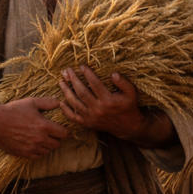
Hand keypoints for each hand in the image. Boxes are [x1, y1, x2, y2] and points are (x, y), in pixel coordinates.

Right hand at [0, 97, 68, 159]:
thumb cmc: (13, 110)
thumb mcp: (31, 102)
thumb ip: (47, 102)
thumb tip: (59, 103)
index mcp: (44, 126)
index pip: (63, 133)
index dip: (64, 131)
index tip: (61, 129)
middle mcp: (40, 139)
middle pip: (57, 144)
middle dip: (56, 139)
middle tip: (51, 134)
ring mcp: (32, 147)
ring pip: (47, 151)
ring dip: (47, 146)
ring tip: (41, 138)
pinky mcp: (24, 153)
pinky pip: (37, 156)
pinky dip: (38, 151)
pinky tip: (34, 144)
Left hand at [59, 65, 175, 147]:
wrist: (127, 127)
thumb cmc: (129, 107)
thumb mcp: (131, 93)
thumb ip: (123, 83)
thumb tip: (113, 74)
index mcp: (108, 100)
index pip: (95, 84)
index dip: (88, 74)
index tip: (81, 66)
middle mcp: (98, 109)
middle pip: (81, 92)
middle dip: (73, 80)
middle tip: (67, 71)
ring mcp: (91, 117)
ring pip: (75, 103)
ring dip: (66, 92)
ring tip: (61, 81)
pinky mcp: (87, 123)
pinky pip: (73, 117)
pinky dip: (65, 110)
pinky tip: (61, 101)